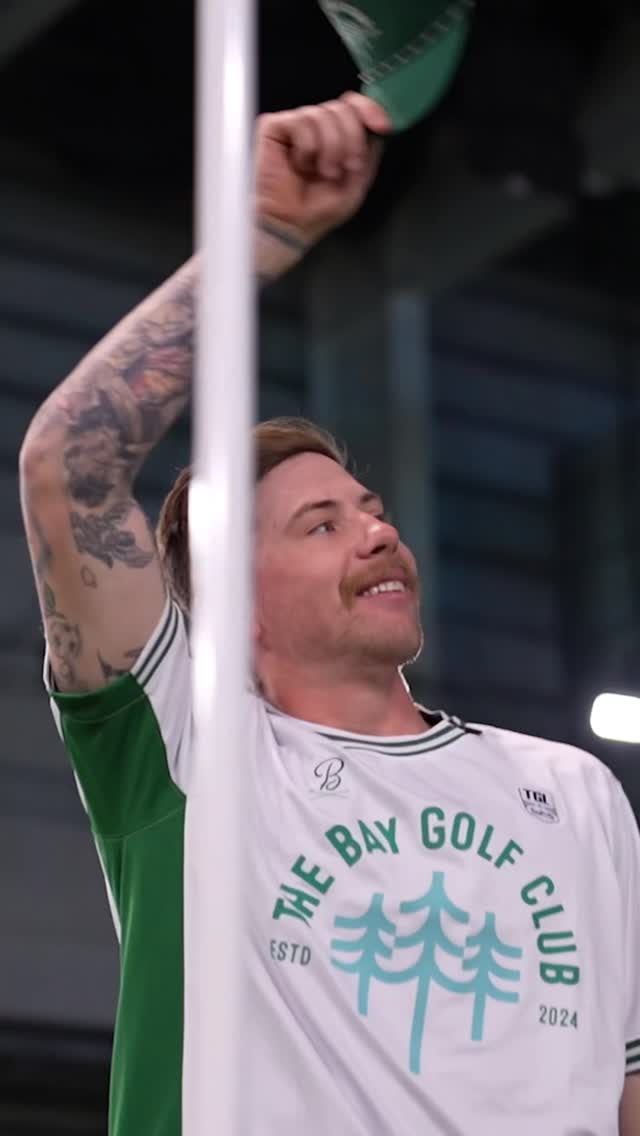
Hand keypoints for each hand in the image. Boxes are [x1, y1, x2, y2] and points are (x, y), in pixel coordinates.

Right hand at [255, 93, 391, 249]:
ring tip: (322, 172)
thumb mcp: (358, 182)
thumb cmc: (319, 210)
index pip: (354, 105)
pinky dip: (306, 147)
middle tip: (346, 167)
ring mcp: (295, 126)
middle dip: (351, 139)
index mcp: (336, 135)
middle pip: (342, 107)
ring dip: (329, 148)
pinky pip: (300, 121)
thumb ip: (370, 151)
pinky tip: (300, 165)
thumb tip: (378, 124)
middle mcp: (316, 127)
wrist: (293, 226)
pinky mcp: (274, 128)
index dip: (370, 109)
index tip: (381, 126)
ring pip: (322, 113)